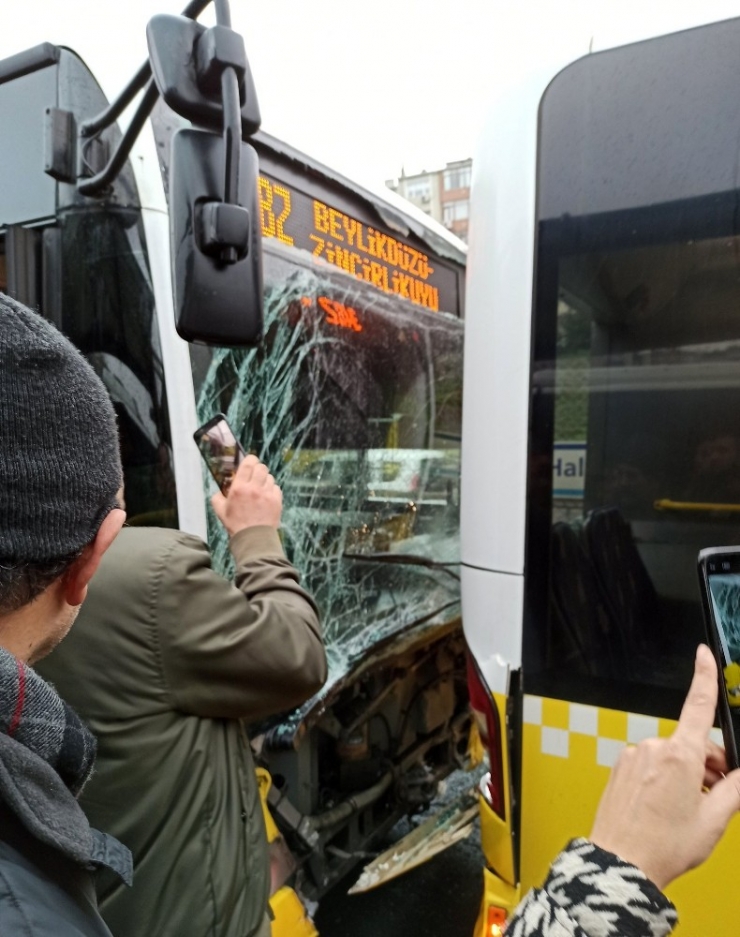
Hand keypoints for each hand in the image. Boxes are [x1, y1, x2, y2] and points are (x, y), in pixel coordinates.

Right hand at [211, 454, 281, 535]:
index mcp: (239, 488)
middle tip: (255, 475)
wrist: (253, 538)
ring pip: (270, 477)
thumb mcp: (220, 511)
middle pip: (262, 467)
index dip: (250, 459)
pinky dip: (272, 490)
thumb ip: (217, 498)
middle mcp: (255, 488)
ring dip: (265, 480)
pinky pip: (276, 488)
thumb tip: (219, 491)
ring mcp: (267, 494)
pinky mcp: (277, 501)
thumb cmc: (236, 525)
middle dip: (258, 469)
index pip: (248, 463)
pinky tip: (267, 496)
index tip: (249, 462)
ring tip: (260, 488)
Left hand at [589, 644, 739, 889]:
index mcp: (680, 755)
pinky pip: (650, 766)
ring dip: (686, 775)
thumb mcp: (714, 821)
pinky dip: (663, 779)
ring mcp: (634, 757)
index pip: (698, 705)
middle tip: (714, 797)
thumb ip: (734, 790)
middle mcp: (654, 748)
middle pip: (692, 744)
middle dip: (708, 765)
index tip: (704, 653)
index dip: (704, 676)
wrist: (621, 863)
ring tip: (687, 811)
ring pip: (672, 757)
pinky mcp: (621, 767)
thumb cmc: (664, 845)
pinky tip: (665, 807)